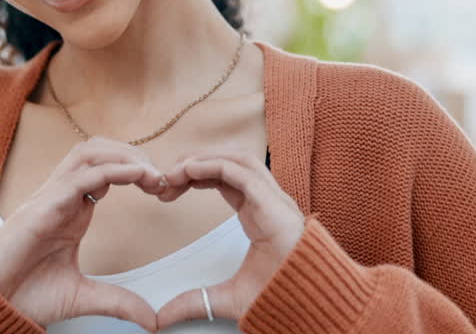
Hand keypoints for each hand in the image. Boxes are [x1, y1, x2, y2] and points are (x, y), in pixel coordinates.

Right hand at [0, 137, 166, 330]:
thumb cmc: (24, 292)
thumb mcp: (82, 297)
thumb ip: (117, 302)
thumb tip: (150, 319)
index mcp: (73, 209)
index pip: (107, 169)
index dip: (137, 171)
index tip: (162, 188)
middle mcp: (64, 195)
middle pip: (101, 150)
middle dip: (134, 154)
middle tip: (161, 178)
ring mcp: (52, 196)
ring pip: (90, 152)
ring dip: (124, 155)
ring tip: (150, 173)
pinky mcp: (45, 205)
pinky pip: (81, 176)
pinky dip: (112, 170)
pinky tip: (136, 175)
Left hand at [152, 147, 305, 327]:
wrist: (312, 305)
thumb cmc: (282, 296)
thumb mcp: (227, 298)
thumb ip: (195, 302)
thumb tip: (162, 319)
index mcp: (259, 213)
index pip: (225, 178)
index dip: (195, 176)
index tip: (168, 189)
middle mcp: (267, 200)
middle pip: (229, 161)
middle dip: (196, 161)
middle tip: (166, 177)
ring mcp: (274, 199)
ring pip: (238, 159)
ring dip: (204, 158)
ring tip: (175, 170)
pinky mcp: (274, 204)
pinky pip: (241, 173)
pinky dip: (214, 166)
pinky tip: (190, 170)